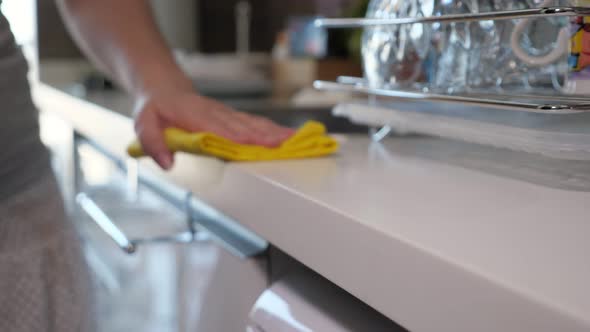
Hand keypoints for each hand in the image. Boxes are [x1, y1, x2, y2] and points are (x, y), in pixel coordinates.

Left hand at [134, 91, 294, 168]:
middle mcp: (216, 114)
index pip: (223, 130)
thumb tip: (167, 164)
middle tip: (291, 146)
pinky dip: (274, 130)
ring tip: (298, 140)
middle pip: (246, 127)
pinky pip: (255, 123)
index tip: (263, 146)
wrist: (164, 89)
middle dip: (269, 137)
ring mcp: (227, 115)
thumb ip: (153, 144)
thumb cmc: (155, 108)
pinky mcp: (233, 118)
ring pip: (255, 123)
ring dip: (277, 133)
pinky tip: (289, 136)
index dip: (244, 139)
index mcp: (196, 117)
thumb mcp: (144, 124)